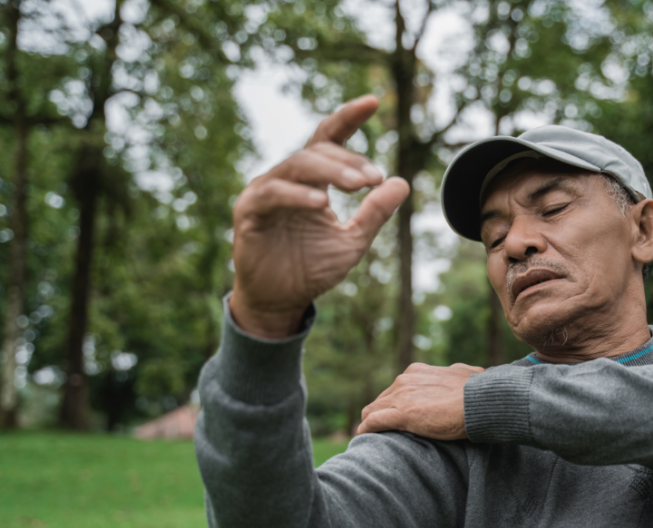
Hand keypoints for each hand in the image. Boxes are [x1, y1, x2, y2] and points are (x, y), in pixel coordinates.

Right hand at [230, 94, 410, 337]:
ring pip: (297, 166)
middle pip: (318, 152)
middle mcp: (287, 178)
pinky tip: (322, 203)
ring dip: (331, 172)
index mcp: (312, 180)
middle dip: (349, 162)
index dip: (349, 118)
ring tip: (359, 185)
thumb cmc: (312, 267)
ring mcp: (266, 192)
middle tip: (376, 178)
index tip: (374, 101)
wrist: (280, 301)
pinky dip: (298, 196)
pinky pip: (273, 195)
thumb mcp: (353, 241)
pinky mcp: (250, 212)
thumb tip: (402, 182)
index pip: (329, 139)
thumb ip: (375, 213)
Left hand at [357, 363, 485, 439]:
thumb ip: (458, 373)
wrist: (480, 401)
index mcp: (416, 371)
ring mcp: (401, 397)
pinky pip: (373, 422)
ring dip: (369, 423)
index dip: (392, 404)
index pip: (395, 389)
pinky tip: (362, 438)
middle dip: (378, 414)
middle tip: (380, 431)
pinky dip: (365, 430)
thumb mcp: (466, 373)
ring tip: (370, 438)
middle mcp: (405, 380)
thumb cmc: (477, 390)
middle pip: (381, 400)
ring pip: (372, 410)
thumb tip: (466, 373)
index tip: (393, 415)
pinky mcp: (402, 414)